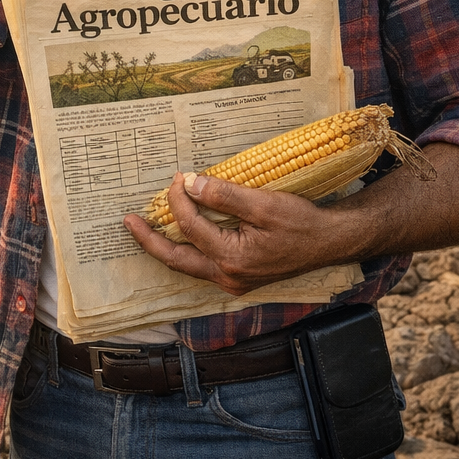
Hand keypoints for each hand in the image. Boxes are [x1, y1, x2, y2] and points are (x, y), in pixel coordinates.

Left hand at [123, 171, 343, 296]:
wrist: (330, 242)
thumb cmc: (302, 223)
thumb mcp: (264, 204)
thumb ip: (225, 196)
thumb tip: (191, 184)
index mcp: (234, 259)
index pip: (192, 227)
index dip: (179, 200)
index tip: (177, 178)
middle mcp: (229, 276)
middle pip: (176, 260)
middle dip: (149, 240)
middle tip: (128, 222)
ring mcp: (232, 280)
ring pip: (186, 265)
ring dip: (164, 246)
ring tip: (143, 228)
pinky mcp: (237, 276)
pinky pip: (201, 264)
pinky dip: (184, 249)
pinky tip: (176, 234)